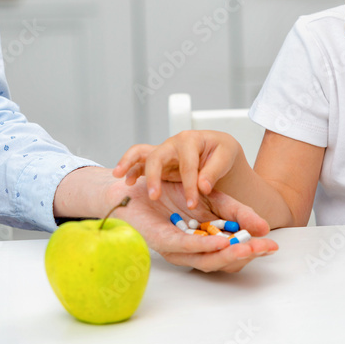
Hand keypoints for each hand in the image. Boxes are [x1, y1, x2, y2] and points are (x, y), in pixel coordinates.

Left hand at [104, 176, 277, 272]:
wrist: (137, 183)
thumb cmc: (171, 192)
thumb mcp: (213, 197)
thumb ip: (235, 211)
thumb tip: (262, 226)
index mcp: (205, 241)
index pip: (233, 251)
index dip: (253, 249)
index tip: (273, 245)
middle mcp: (192, 250)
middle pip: (223, 260)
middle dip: (246, 254)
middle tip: (266, 249)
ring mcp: (176, 249)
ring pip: (206, 258)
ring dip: (228, 254)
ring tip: (247, 248)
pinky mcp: (161, 242)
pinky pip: (185, 246)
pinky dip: (204, 245)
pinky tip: (219, 241)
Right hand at [112, 131, 242, 209]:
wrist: (217, 149)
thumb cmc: (221, 152)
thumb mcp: (225, 156)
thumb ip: (213, 171)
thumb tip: (202, 187)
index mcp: (191, 140)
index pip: (188, 165)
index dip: (190, 186)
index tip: (192, 203)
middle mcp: (173, 144)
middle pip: (157, 156)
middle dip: (154, 177)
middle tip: (154, 197)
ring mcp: (163, 151)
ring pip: (141, 153)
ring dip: (128, 163)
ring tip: (119, 176)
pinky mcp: (157, 161)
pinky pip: (139, 161)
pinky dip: (130, 169)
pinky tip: (125, 181)